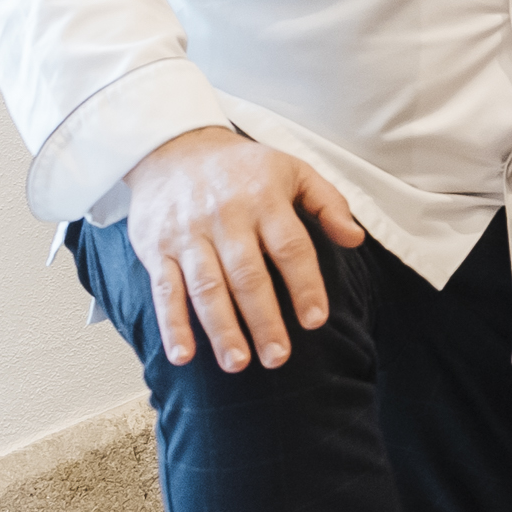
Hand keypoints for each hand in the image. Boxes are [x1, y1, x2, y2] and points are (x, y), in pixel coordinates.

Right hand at [119, 127, 365, 373]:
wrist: (173, 147)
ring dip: (221, 328)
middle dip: (263, 319)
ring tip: (238, 363)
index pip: (289, 246)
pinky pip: (164, 290)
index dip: (304, 284)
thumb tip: (355, 238)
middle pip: (247, 275)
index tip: (315, 320)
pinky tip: (183, 355)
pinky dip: (172, 324)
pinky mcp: (156, 248)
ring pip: (206, 287)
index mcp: (264, 199)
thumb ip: (328, 203)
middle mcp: (226, 218)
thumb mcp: (293, 170)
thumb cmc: (244, 168)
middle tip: (278, 358)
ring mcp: (188, 234)